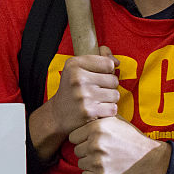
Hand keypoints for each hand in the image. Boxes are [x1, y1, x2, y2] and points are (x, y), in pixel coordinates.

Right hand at [28, 46, 119, 161]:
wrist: (56, 115)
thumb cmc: (71, 90)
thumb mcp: (77, 69)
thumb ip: (99, 59)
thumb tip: (117, 61)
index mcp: (74, 65)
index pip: (108, 64)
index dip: (106, 72)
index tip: (96, 77)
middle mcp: (77, 78)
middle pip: (114, 80)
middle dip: (108, 87)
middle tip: (95, 92)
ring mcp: (83, 96)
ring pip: (115, 95)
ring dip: (109, 100)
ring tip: (95, 101)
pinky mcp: (88, 111)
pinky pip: (113, 108)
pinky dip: (108, 111)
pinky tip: (96, 110)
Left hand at [68, 116, 171, 173]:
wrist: (150, 159)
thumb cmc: (130, 138)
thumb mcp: (116, 120)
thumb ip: (98, 117)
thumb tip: (81, 113)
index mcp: (97, 128)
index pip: (73, 137)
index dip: (82, 139)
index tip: (92, 141)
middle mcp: (96, 144)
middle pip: (76, 151)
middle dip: (87, 151)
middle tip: (102, 152)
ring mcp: (98, 162)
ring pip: (80, 163)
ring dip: (90, 163)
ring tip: (106, 160)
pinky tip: (106, 169)